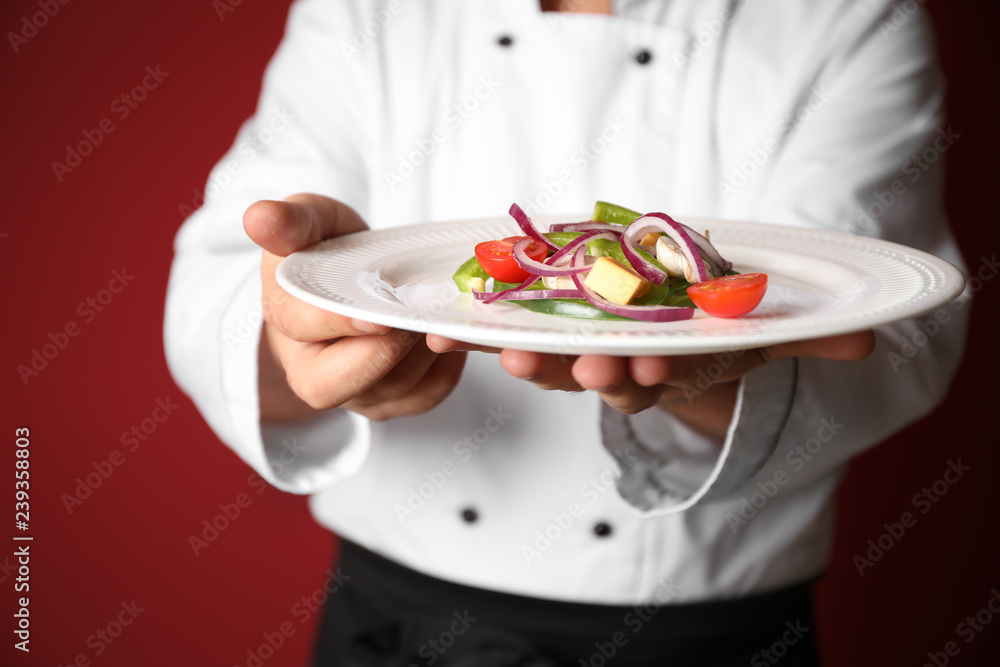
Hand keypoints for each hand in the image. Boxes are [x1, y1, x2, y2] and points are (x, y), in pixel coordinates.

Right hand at [244, 194, 466, 421]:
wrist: (357, 279)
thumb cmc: (328, 251)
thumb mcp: (309, 222)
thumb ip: (290, 221)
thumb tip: (259, 217)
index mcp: (284, 320)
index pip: (300, 330)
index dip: (338, 324)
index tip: (376, 316)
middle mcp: (313, 370)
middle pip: (337, 385)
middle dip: (382, 354)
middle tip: (416, 314)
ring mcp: (356, 393)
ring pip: (392, 389)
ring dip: (422, 352)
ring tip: (437, 310)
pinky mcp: (396, 400)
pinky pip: (426, 395)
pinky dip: (446, 366)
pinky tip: (448, 331)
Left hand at [426, 332, 874, 440]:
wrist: (662, 331)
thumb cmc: (710, 331)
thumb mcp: (759, 333)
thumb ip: (806, 336)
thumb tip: (868, 344)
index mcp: (668, 365)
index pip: (661, 376)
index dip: (655, 374)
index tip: (650, 367)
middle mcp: (622, 368)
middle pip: (603, 376)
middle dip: (593, 373)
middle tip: (583, 366)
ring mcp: (580, 354)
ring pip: (553, 362)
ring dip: (530, 359)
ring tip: (505, 353)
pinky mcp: (541, 334)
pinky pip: (510, 334)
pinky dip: (480, 335)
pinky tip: (446, 332)